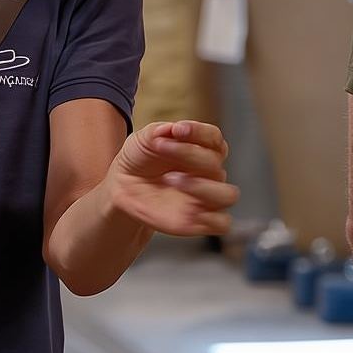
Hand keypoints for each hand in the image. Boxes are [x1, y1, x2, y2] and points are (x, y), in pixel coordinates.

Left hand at [107, 121, 238, 236]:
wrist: (124, 186)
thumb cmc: (139, 159)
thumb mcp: (143, 138)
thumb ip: (158, 132)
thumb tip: (173, 130)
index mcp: (201, 149)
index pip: (214, 138)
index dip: (199, 132)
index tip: (177, 130)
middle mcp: (208, 173)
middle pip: (216, 164)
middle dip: (189, 154)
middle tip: (162, 149)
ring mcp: (206, 198)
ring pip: (229, 195)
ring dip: (202, 187)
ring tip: (172, 180)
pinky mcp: (200, 221)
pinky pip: (222, 223)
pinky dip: (209, 217)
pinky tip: (186, 209)